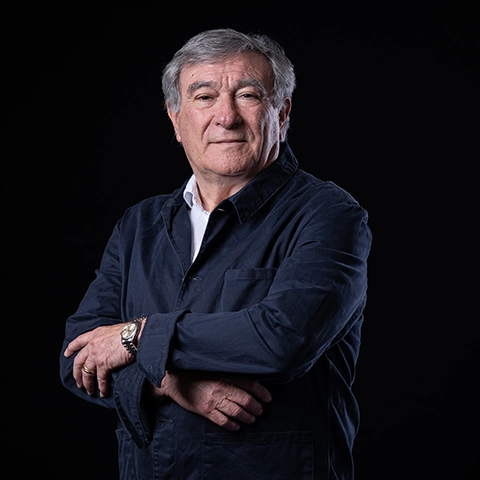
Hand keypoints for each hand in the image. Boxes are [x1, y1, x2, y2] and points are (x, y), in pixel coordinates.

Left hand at [64, 324, 132, 396]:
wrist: (136, 334)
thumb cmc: (131, 331)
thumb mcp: (114, 330)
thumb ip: (107, 338)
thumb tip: (110, 345)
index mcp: (96, 334)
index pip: (79, 341)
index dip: (71, 348)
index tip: (67, 354)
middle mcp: (93, 344)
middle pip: (79, 362)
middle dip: (77, 374)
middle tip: (78, 383)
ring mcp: (96, 354)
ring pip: (87, 373)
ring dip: (87, 384)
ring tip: (90, 391)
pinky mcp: (104, 364)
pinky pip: (100, 379)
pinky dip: (101, 387)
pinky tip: (103, 392)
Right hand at [153, 370, 271, 430]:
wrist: (173, 380)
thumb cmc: (194, 371)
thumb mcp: (213, 367)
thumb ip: (228, 372)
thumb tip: (247, 376)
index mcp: (224, 374)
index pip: (249, 383)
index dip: (261, 391)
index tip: (268, 397)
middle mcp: (220, 387)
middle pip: (245, 399)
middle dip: (256, 406)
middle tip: (261, 410)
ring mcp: (212, 400)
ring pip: (236, 411)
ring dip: (247, 417)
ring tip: (252, 419)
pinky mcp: (205, 411)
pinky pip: (222, 420)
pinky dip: (232, 425)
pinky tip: (237, 427)